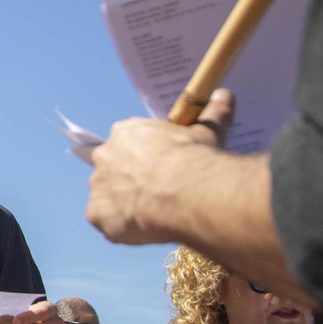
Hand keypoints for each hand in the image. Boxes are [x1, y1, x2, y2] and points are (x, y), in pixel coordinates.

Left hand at [86, 90, 234, 244]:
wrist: (186, 192)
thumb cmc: (195, 159)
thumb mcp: (207, 132)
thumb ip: (213, 114)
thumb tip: (225, 95)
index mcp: (125, 133)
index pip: (128, 145)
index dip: (145, 160)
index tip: (162, 170)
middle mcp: (104, 156)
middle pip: (113, 171)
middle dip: (131, 182)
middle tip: (158, 194)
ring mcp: (98, 186)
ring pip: (109, 198)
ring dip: (126, 206)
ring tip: (154, 215)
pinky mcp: (97, 214)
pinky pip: (107, 223)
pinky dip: (122, 228)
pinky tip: (144, 228)